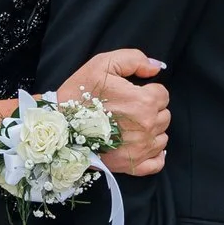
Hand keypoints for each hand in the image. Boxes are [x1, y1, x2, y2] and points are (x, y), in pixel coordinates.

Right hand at [61, 49, 168, 175]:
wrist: (59, 125)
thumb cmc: (79, 94)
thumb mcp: (103, 64)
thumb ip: (134, 59)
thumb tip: (156, 67)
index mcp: (143, 101)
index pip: (163, 94)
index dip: (149, 91)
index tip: (133, 93)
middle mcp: (146, 126)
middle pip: (164, 115)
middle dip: (151, 110)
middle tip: (129, 109)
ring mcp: (141, 148)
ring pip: (162, 137)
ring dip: (152, 131)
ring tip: (131, 126)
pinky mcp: (132, 165)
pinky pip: (157, 162)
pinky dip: (154, 154)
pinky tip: (142, 145)